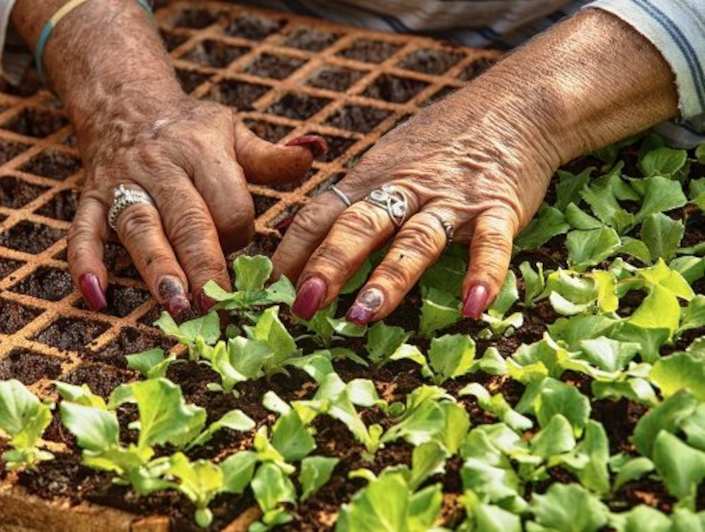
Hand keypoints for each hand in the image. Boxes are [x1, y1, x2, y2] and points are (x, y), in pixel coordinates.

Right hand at [9, 0, 324, 315]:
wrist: (125, 104)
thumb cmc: (190, 130)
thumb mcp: (232, 132)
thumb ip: (271, 155)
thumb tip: (315, 152)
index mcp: (201, 152)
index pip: (228, 202)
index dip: (240, 232)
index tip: (245, 253)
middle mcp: (160, 168)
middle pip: (186, 220)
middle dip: (202, 264)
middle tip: (217, 307)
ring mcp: (122, 186)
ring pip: (139, 229)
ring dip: (156, 268)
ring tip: (174, 305)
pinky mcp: (91, 199)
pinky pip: (82, 232)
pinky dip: (85, 265)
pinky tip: (96, 297)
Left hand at [273, 9, 679, 325]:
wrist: (514, 104)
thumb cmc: (441, 139)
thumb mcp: (385, 156)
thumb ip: (343, 197)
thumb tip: (287, 232)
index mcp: (373, 176)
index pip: (322, 212)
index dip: (293, 249)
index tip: (267, 285)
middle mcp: (407, 187)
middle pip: (360, 225)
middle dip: (328, 264)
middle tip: (302, 304)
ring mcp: (453, 199)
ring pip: (415, 240)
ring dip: (388, 278)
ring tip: (362, 316)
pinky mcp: (499, 207)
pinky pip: (491, 244)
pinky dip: (483, 274)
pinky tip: (473, 308)